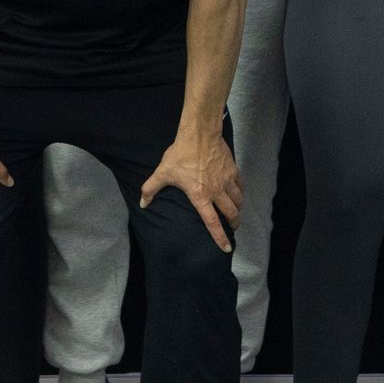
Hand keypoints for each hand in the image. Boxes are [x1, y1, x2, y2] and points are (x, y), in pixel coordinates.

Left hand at [139, 130, 242, 250]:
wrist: (199, 135)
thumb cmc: (180, 154)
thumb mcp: (163, 172)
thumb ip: (151, 189)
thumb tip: (143, 204)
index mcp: (200, 196)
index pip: (212, 222)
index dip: (219, 237)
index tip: (226, 248)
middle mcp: (216, 191)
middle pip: (230, 214)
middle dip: (233, 224)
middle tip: (232, 228)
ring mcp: (226, 181)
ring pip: (238, 201)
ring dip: (237, 209)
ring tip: (235, 212)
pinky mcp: (233, 170)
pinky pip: (240, 186)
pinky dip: (240, 192)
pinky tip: (237, 193)